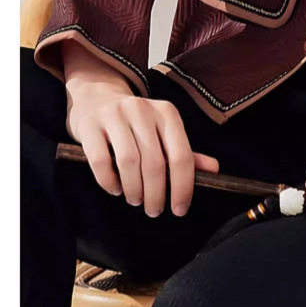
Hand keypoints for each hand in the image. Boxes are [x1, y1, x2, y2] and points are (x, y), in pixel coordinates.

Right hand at [66, 81, 219, 217]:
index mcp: (166, 113)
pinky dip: (109, 182)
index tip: (179, 209)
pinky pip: (101, 161)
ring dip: (134, 190)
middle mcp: (142, 110)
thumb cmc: (135, 122)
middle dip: (156, 194)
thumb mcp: (163, 131)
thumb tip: (213, 170)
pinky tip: (115, 189)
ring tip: (135, 199)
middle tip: (154, 210)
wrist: (97, 96)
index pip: (181, 155)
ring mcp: (114, 115)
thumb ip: (185, 151)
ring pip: (129, 162)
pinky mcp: (90, 126)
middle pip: (155, 163)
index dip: (183, 186)